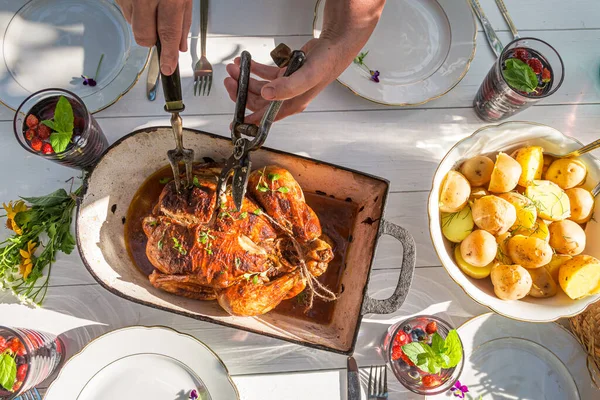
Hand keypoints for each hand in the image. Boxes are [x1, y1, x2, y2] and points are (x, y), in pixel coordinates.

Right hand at [116, 0, 191, 74]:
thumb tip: (179, 47)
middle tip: (159, 28)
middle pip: (144, 37)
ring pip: (133, 27)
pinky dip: (134, 13)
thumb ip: (183, 22)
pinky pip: (126, 14)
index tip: (168, 68)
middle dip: (152, 40)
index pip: (168, 33)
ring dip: (143, 25)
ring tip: (151, 7)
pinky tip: (142, 2)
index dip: (168, 54)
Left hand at [223, 0, 384, 123]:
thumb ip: (286, 87)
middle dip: (241, 91)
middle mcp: (288, 97)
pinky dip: (253, 69)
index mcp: (292, 104)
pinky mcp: (286, 74)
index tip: (235, 124)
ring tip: (233, 68)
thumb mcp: (307, 77)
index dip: (250, 121)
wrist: (334, 45)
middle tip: (230, 80)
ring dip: (244, 78)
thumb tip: (264, 95)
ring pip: (259, 87)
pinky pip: (265, 75)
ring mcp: (286, 85)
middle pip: (258, 101)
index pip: (267, 117)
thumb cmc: (325, 63)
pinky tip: (245, 63)